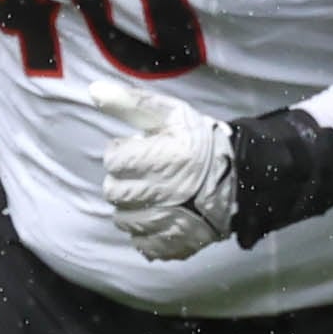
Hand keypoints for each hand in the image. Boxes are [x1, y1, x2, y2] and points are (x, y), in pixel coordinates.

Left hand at [93, 80, 234, 261]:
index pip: (113, 160)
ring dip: (132, 205)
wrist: (238, 179)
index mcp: (164, 158)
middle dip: (125, 180)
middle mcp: (164, 192)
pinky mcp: (171, 244)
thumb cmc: (199, 143)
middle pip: (113, 191)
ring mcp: (167, 222)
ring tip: (156, 194)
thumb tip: (94, 90)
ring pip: (122, 218)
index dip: (123, 153)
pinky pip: (139, 241)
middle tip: (147, 174)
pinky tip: (161, 215)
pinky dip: (145, 230)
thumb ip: (131, 103)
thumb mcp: (170, 114)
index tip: (141, 151)